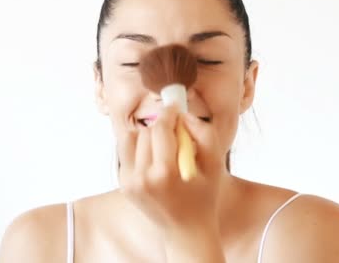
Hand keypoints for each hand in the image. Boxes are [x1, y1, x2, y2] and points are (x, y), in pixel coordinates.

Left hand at [117, 104, 225, 236]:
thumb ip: (203, 133)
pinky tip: (154, 159)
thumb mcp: (215, 164)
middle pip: (146, 132)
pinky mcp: (123, 184)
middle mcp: (142, 178)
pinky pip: (126, 152)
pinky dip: (139, 149)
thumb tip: (182, 115)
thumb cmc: (204, 196)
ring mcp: (129, 182)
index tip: (175, 108)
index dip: (169, 113)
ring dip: (147, 137)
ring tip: (163, 148)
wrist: (186, 230)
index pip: (160, 128)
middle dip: (161, 128)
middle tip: (177, 136)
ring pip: (131, 139)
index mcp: (165, 173)